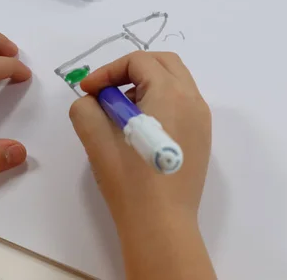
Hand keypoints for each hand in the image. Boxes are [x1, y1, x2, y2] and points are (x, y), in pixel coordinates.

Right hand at [69, 51, 215, 278]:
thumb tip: (95, 101)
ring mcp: (201, 120)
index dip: (107, 71)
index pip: (138, 61)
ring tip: (120, 111)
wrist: (161, 224)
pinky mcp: (201, 138)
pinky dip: (159, 102)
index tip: (87, 91)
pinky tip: (139, 128)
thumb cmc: (129, 179)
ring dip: (145, 85)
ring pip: (174, 82)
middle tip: (106, 91)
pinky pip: (181, 104)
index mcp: (171, 93)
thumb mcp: (96, 137)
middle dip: (130, 70)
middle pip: (163, 63)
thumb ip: (86, 106)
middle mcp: (193, 100)